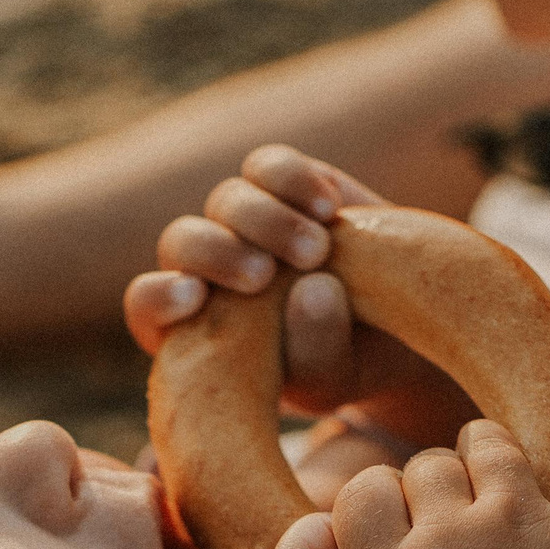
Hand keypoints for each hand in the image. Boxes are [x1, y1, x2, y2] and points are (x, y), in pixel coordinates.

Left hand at [122, 145, 467, 422]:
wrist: (401, 328)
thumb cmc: (351, 368)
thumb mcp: (336, 381)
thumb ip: (316, 354)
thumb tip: (310, 288)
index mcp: (196, 326)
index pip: (147, 303)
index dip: (160, 296)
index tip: (194, 298)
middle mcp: (211, 268)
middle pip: (182, 241)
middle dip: (216, 254)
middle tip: (262, 277)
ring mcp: (247, 223)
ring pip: (227, 200)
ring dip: (264, 220)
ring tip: (317, 250)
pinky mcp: (287, 187)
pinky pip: (271, 166)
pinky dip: (294, 180)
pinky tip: (328, 208)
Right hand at [260, 420, 549, 548]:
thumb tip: (384, 538)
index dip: (311, 546)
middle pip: (359, 495)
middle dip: (389, 502)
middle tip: (431, 529)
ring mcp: (458, 545)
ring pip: (425, 465)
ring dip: (450, 480)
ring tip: (483, 517)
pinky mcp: (521, 518)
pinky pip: (485, 444)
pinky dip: (487, 446)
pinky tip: (500, 469)